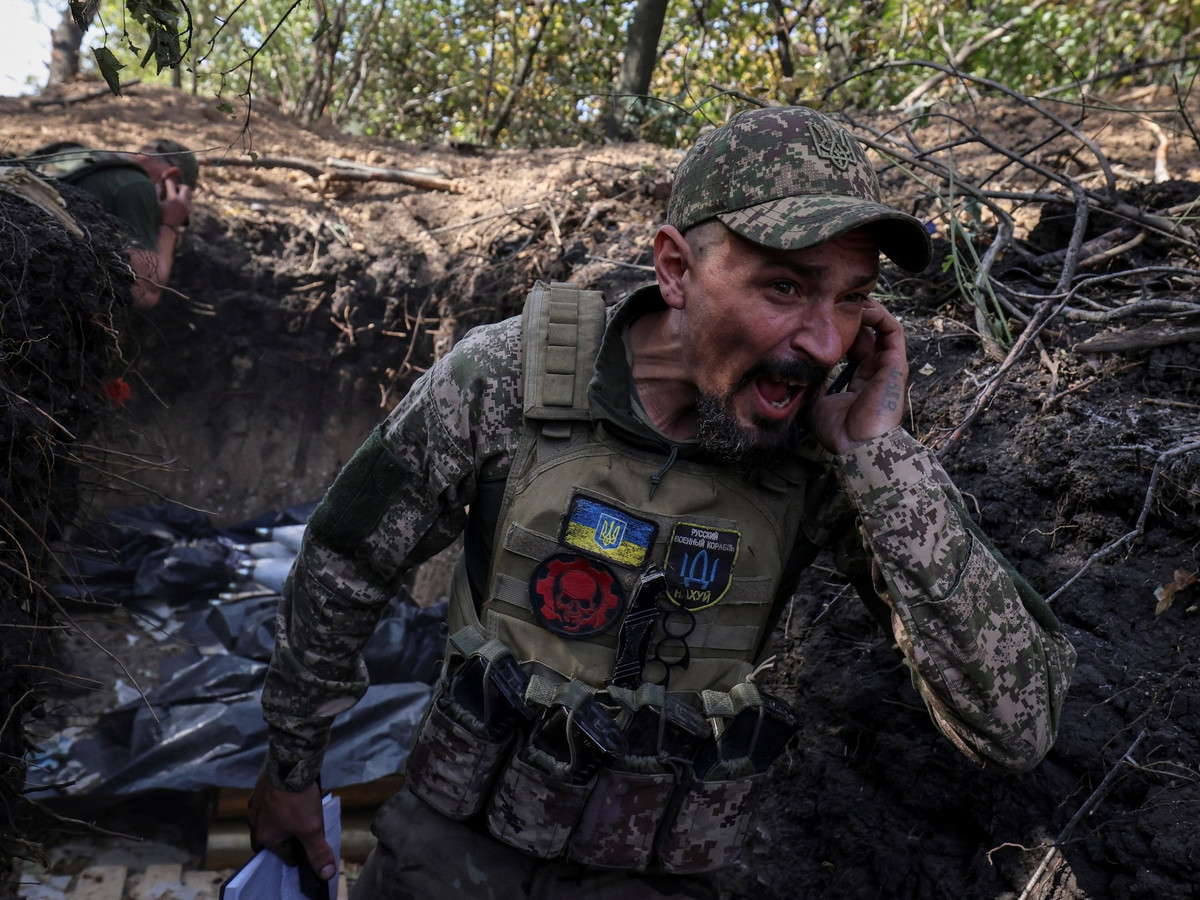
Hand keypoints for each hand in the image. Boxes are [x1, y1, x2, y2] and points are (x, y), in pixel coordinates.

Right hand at [156, 176, 191, 229]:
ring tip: (174, 196)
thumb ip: (158, 190)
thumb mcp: (155, 201)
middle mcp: (182, 202)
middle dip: (178, 186)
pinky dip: (183, 198)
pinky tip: (176, 202)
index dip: (167, 180)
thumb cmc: (157, 213)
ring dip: (182, 192)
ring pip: (188, 193)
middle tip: (172, 189)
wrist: (165, 228)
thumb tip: (162, 181)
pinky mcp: (189, 210)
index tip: (164, 180)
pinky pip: (189, 200)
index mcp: (173, 199)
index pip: (172, 183)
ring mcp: (187, 207)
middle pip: (185, 187)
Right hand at [246, 767, 336, 880]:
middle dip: (285, 841)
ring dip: (281, 823)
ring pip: (269, 820)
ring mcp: (256, 803)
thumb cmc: (297, 799)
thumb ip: (317, 852)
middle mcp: (256, 821)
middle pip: (272, 839)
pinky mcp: (260, 788)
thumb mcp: (312, 829)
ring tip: (297, 820)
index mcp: (265, 836)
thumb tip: (326, 874)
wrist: (289, 763)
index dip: (299, 856)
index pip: (284, 855)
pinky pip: (270, 803)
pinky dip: (279, 806)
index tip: (308, 854)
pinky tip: (291, 800)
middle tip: (301, 839)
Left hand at [808, 299, 908, 454]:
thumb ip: (814, 383)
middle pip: (868, 333)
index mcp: (860, 380)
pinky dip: (878, 315)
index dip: (842, 331)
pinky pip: (892, 331)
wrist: (857, 446)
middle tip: (833, 305)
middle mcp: (876, 371)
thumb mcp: (818, 402)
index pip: (855, 347)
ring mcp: (887, 366)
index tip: (822, 321)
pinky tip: (860, 310)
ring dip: (867, 311)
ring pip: (882, 327)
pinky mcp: (895, 364)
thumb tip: (801, 369)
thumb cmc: (839, 432)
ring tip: (847, 301)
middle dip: (852, 317)